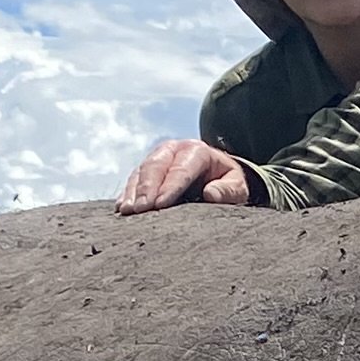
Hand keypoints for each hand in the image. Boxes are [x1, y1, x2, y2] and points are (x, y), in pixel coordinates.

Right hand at [116, 140, 257, 213]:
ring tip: (127, 211)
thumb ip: (228, 191)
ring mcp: (158, 158)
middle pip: (156, 166)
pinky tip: (122, 208)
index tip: (160, 204)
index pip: (181, 169)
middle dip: (146, 188)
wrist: (216, 174)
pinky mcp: (146, 169)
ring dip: (133, 192)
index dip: (170, 187)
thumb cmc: (227, 183)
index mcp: (197, 151)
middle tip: (140, 209)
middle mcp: (174, 150)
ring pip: (141, 172)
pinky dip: (127, 193)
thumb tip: (211, 195)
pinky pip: (133, 179)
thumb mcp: (237, 187)